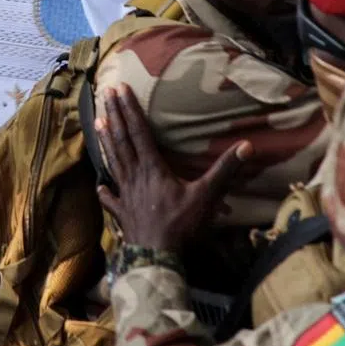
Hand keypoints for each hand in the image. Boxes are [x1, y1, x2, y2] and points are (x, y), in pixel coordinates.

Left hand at [94, 85, 250, 252]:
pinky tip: (99, 186)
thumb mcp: (206, 196)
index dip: (130, 109)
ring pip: (113, 161)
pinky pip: (110, 199)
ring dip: (105, 141)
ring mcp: (125, 194)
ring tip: (97, 122)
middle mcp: (135, 175)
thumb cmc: (181, 225)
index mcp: (152, 167)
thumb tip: (247, 146)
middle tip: (105, 94)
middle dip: (114, 115)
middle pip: (122, 140)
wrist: (157, 257)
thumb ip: (224, 170)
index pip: (139, 131)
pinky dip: (104, 190)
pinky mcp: (121, 213)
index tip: (120, 88)